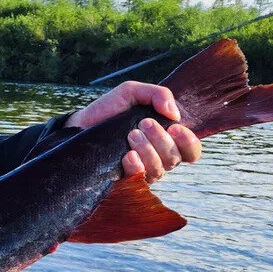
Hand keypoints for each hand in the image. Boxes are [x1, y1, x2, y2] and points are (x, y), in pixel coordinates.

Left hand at [65, 80, 201, 182]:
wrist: (81, 124)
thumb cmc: (110, 109)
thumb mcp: (132, 92)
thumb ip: (158, 94)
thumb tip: (175, 113)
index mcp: (167, 139)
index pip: (191, 151)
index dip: (189, 142)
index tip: (174, 127)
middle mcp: (159, 157)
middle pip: (176, 158)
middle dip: (161, 140)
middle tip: (143, 123)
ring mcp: (142, 170)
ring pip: (159, 169)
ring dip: (148, 150)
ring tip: (131, 134)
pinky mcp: (125, 179)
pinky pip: (139, 180)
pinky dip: (136, 167)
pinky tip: (127, 155)